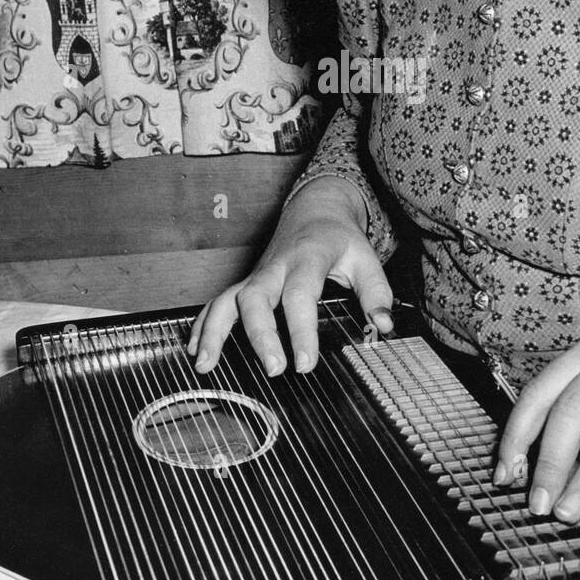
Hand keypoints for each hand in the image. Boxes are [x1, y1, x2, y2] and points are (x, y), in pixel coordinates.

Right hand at [187, 177, 393, 377]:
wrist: (314, 210)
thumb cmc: (339, 238)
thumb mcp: (365, 257)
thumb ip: (376, 292)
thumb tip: (383, 325)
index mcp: (307, 259)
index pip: (300, 295)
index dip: (301, 331)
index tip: (304, 364)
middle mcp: (275, 267)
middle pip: (256, 297)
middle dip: (259, 334)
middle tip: (273, 369)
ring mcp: (256, 275)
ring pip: (227, 299)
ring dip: (213, 331)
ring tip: (205, 365)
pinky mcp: (245, 283)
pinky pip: (217, 302)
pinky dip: (203, 326)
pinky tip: (196, 351)